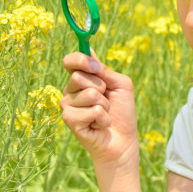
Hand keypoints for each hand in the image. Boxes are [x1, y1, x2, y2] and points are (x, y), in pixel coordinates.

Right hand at [61, 49, 137, 166]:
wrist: (123, 140)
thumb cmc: (122, 112)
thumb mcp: (120, 85)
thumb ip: (104, 70)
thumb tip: (90, 51)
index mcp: (82, 79)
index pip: (70, 61)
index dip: (80, 59)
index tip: (95, 66)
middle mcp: (71, 91)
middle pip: (78, 76)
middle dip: (100, 86)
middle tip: (106, 98)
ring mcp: (68, 105)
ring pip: (88, 94)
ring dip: (104, 104)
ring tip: (104, 113)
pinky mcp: (70, 120)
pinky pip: (91, 110)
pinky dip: (103, 117)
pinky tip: (100, 125)